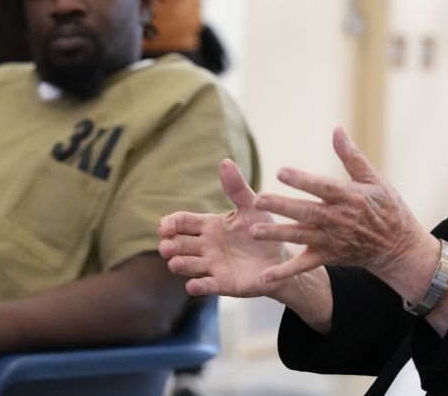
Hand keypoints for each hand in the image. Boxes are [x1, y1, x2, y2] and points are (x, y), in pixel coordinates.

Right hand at [159, 159, 288, 297]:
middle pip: (179, 245)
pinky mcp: (223, 283)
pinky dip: (198, 287)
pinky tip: (193, 286)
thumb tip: (225, 161)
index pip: (181, 222)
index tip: (164, 227)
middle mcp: (205, 246)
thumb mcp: (252, 207)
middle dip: (170, 246)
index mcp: (208, 225)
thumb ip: (237, 188)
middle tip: (167, 247)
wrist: (282, 257)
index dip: (170, 224)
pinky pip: (206, 286)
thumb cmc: (263, 230)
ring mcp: (212, 266)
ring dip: (180, 265)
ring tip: (176, 263)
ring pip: (188, 265)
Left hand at [250, 127, 435, 290]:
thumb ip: (352, 157)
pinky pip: (305, 265)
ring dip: (278, 234)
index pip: (324, 187)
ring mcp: (334, 240)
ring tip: (254, 231)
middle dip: (282, 206)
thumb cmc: (387, 208)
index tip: (281, 172)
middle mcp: (340, 219)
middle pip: (308, 212)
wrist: (398, 247)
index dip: (303, 180)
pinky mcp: (329, 256)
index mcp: (351, 197)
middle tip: (258, 200)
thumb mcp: (375, 180)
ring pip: (302, 236)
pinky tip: (265, 275)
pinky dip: (285, 271)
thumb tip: (337, 129)